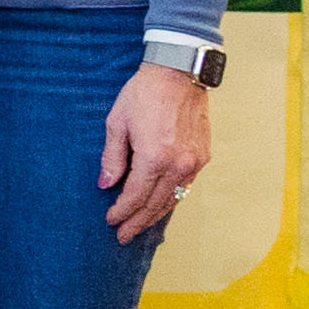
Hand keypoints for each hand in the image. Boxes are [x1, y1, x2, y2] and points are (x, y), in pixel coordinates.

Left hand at [100, 61, 212, 242]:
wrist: (179, 72)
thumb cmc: (144, 93)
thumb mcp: (117, 123)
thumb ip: (112, 158)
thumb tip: (105, 185)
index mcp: (154, 158)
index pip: (135, 196)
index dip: (121, 212)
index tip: (111, 221)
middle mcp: (178, 166)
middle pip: (155, 205)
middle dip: (137, 222)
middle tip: (123, 236)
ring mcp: (194, 163)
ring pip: (173, 199)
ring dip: (155, 215)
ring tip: (139, 226)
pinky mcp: (203, 157)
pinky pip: (185, 186)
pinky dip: (171, 199)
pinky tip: (160, 204)